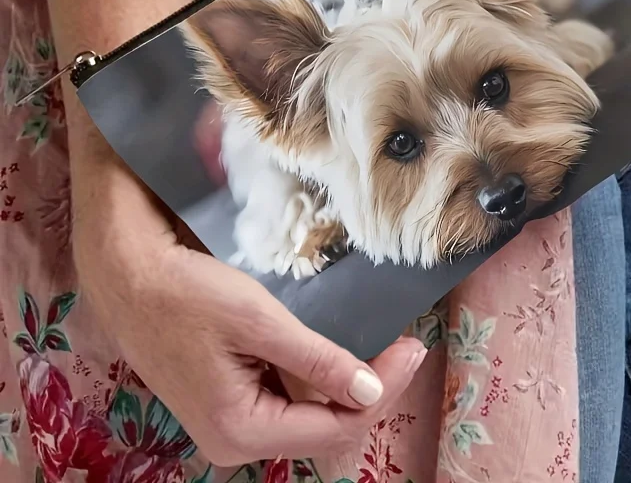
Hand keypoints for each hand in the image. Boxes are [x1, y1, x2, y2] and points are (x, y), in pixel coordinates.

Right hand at [71, 138, 424, 465]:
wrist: (129, 276)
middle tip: (405, 346)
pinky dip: (316, 376)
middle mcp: (236, 441)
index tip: (413, 348)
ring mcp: (230, 422)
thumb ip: (317, 362)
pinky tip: (336, 350)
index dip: (382, 389)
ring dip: (344, 381)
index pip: (335, 425)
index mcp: (242, 430)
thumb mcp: (260, 322)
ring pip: (308, 413)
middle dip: (368, 389)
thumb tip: (370, 392)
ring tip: (382, 345)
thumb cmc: (188, 294)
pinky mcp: (228, 399)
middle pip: (324, 426)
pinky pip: (285, 398)